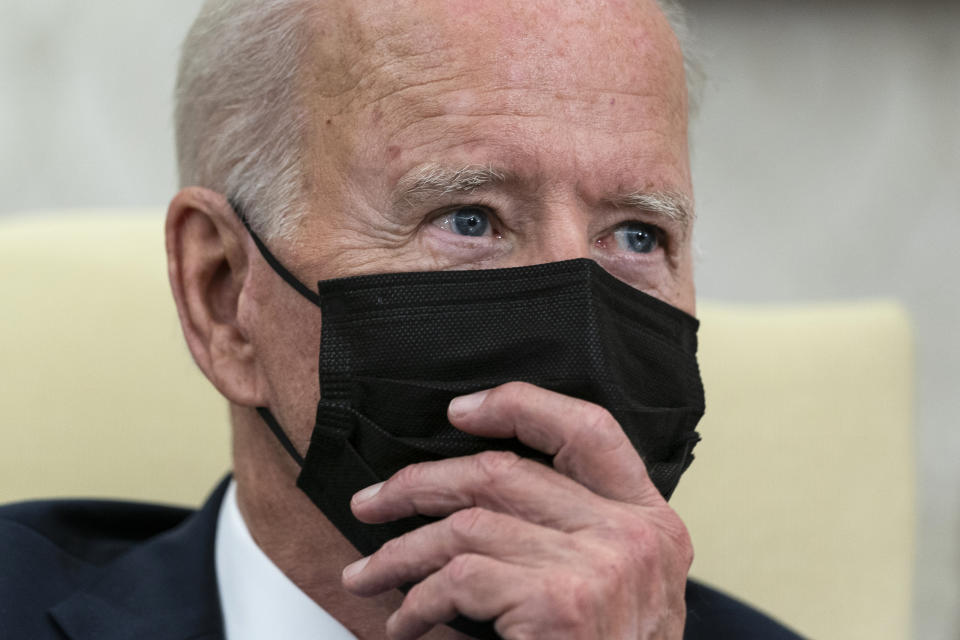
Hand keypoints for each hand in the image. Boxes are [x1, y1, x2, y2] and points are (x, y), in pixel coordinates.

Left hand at [341, 382, 692, 639]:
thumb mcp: (621, 586)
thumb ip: (577, 530)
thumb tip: (480, 490)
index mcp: (650, 520)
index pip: (590, 428)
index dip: (520, 405)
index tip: (459, 412)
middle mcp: (632, 535)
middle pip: (505, 472)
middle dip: (421, 484)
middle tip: (374, 502)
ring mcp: (600, 567)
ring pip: (467, 526)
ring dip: (401, 553)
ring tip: (369, 574)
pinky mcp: (560, 605)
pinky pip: (460, 578)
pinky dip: (418, 601)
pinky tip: (405, 622)